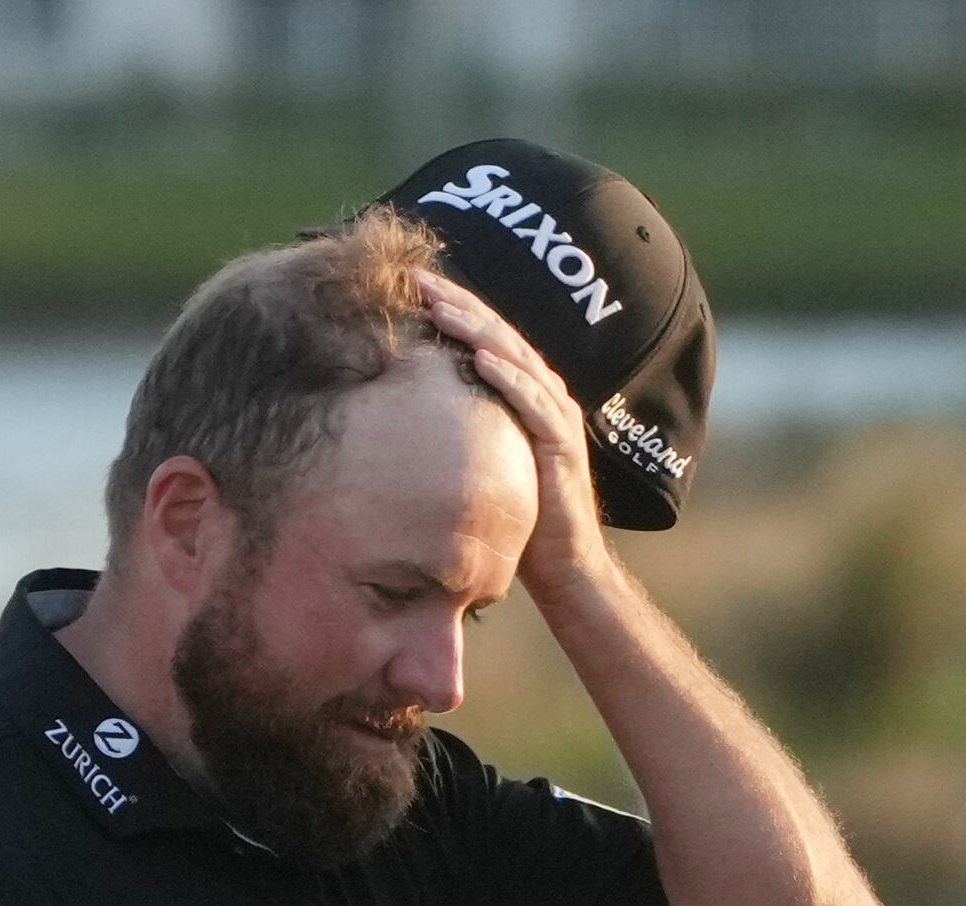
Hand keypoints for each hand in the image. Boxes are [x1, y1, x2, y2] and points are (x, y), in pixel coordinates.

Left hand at [417, 268, 609, 595]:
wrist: (563, 567)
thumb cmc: (517, 517)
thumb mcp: (481, 460)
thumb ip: (459, 428)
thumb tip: (402, 412)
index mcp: (525, 393)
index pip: (485, 337)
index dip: (451, 306)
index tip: (408, 285)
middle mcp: (544, 395)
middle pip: (498, 335)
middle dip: (457, 303)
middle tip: (415, 279)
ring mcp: (556, 416)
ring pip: (515, 358)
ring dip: (477, 330)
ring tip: (440, 308)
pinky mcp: (562, 444)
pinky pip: (535, 402)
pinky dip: (509, 377)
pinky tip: (481, 358)